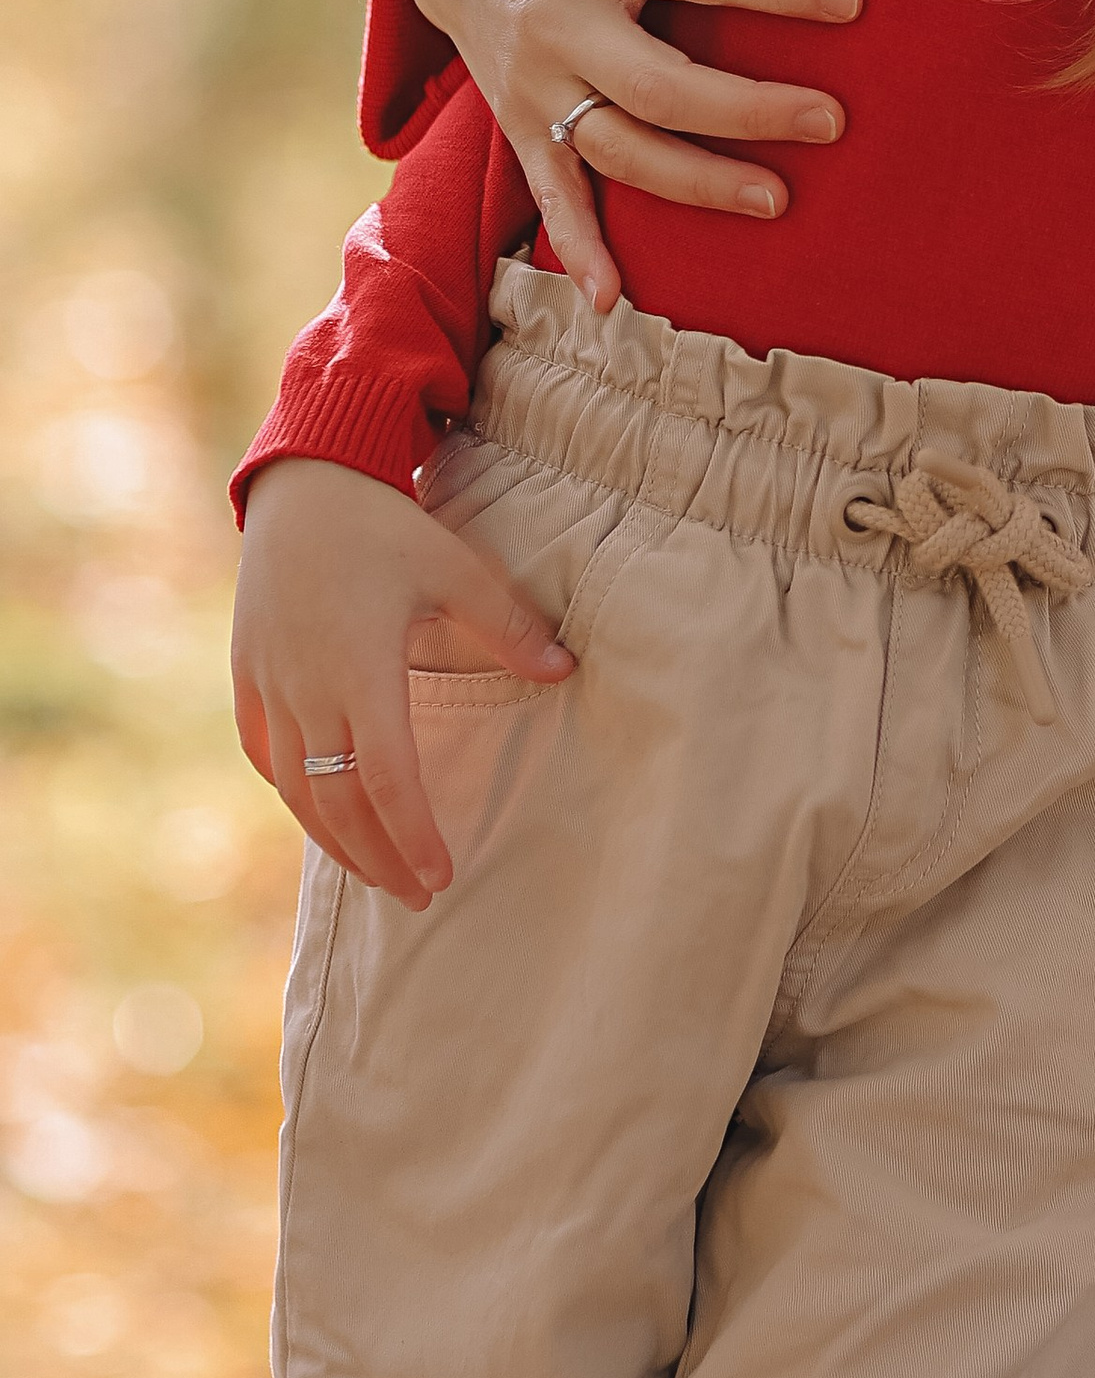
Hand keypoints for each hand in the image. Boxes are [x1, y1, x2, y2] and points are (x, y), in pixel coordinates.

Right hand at [232, 459, 576, 908]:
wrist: (301, 482)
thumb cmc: (384, 524)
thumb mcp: (454, 566)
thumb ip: (508, 625)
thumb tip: (565, 669)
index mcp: (362, 670)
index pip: (388, 781)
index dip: (413, 836)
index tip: (440, 877)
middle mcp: (307, 689)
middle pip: (338, 804)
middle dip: (378, 857)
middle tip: (415, 895)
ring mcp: (269, 685)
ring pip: (295, 790)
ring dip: (334, 839)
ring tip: (375, 871)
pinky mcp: (246, 676)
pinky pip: (263, 754)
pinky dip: (292, 792)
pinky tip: (318, 812)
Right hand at [396, 0, 862, 311]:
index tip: (849, 1)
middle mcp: (555, 19)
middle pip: (661, 83)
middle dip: (750, 109)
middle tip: (832, 120)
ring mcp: (532, 79)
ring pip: (618, 149)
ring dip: (696, 183)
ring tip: (777, 199)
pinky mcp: (517, 117)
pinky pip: (548, 189)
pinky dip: (576, 246)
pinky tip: (612, 301)